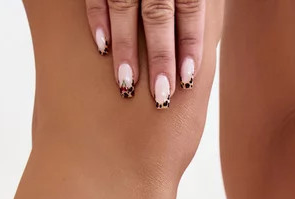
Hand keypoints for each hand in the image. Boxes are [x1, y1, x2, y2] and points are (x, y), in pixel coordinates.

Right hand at [85, 0, 205, 106]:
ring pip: (123, 6)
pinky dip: (97, 20)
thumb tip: (196, 47)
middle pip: (158, 14)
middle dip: (160, 56)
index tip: (188, 79)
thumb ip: (188, 7)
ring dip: (126, 48)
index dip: (190, 42)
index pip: (190, 7)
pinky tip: (102, 48)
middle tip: (161, 95)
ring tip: (127, 85)